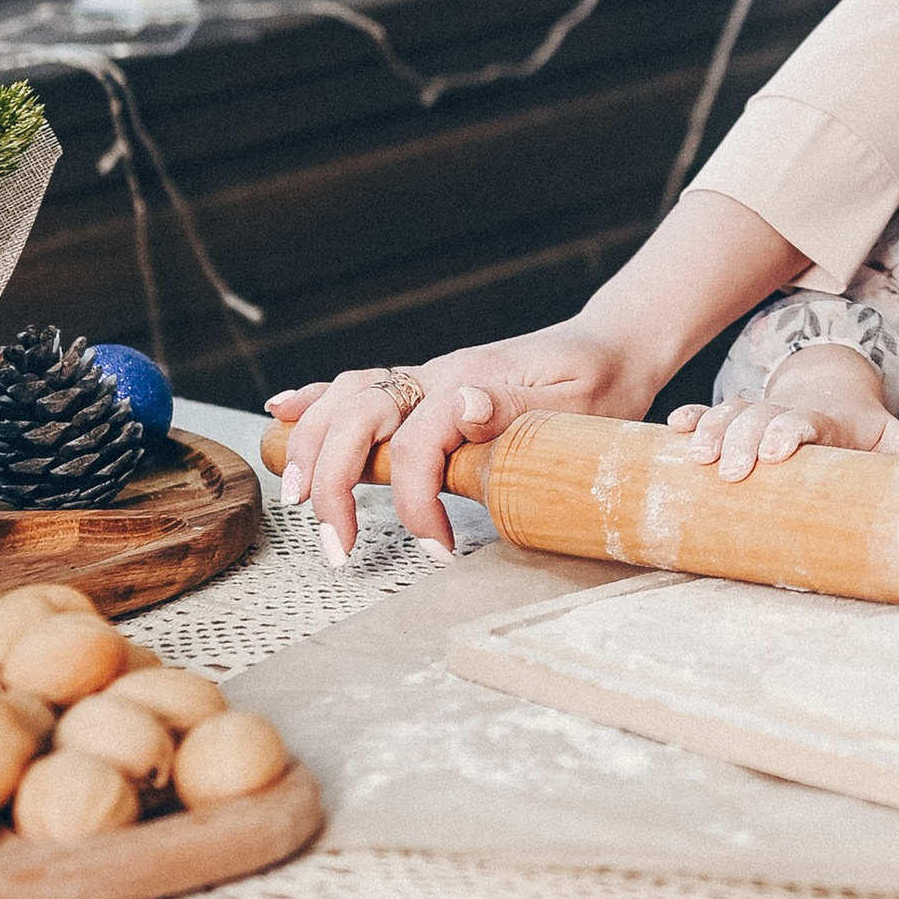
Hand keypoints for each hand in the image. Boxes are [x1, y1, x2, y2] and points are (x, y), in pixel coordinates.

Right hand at [267, 323, 650, 563]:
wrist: (614, 348)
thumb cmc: (600, 383)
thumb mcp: (574, 402)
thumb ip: (514, 406)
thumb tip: (459, 406)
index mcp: (470, 381)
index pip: (415, 446)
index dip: (413, 503)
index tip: (435, 551)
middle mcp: (437, 374)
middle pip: (358, 418)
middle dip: (333, 483)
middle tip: (335, 549)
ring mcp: (427, 376)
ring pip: (346, 397)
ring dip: (311, 444)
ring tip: (297, 498)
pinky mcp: (426, 385)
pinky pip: (360, 385)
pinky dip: (317, 398)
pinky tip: (284, 410)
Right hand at [667, 346, 898, 480]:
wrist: (830, 388)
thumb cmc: (860, 428)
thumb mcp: (888, 437)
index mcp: (824, 419)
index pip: (806, 422)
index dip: (791, 433)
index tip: (779, 452)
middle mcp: (786, 409)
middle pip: (761, 418)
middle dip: (744, 440)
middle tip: (730, 470)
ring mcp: (758, 409)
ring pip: (730, 413)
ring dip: (712, 432)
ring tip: (695, 456)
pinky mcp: (737, 414)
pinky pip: (710, 411)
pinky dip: (692, 419)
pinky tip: (672, 430)